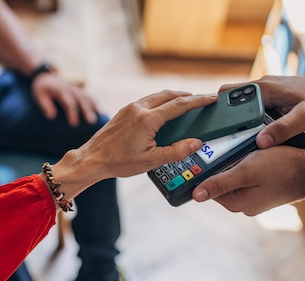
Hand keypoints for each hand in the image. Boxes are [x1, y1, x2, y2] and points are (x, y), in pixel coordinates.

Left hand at [32, 73, 98, 126]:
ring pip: (88, 97)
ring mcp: (78, 89)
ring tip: (101, 117)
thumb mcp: (39, 96)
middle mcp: (72, 89)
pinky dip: (97, 104)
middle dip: (87, 110)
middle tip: (91, 122)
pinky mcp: (81, 91)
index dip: (72, 112)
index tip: (74, 124)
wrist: (46, 76)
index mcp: (61, 90)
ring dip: (95, 107)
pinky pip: (91, 97)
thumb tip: (51, 117)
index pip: (69, 101)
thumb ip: (45, 105)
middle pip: (82, 99)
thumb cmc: (42, 89)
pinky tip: (102, 113)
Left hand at [50, 90, 217, 198]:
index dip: (198, 100)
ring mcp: (130, 108)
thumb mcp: (151, 161)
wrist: (92, 159)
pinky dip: (161, 101)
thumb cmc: (119, 162)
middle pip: (169, 95)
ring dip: (173, 97)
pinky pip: (148, 100)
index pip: (180, 104)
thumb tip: (196, 143)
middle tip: (201, 100)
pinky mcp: (124, 111)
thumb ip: (176, 152)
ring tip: (186, 103)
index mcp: (147, 119)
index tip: (211, 98)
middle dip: (188, 95)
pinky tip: (164, 110)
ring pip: (158, 96)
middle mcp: (139, 108)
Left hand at [191, 145, 304, 215]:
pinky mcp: (264, 191)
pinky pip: (248, 178)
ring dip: (236, 164)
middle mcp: (244, 205)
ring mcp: (255, 199)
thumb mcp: (246, 172)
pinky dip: (248, 166)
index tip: (208, 155)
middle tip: (230, 149)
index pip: (209, 188)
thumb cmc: (282, 169)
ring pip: (235, 179)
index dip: (206, 171)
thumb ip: (220, 183)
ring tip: (246, 151)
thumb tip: (196, 196)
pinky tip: (255, 156)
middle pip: (221, 183)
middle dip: (222, 166)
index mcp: (236, 204)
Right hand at [220, 73, 304, 147]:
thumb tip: (260, 142)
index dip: (217, 109)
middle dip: (222, 118)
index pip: (228, 93)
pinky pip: (252, 112)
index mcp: (264, 88)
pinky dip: (247, 124)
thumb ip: (283, 129)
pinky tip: (250, 139)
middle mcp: (262, 88)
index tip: (212, 127)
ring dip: (235, 123)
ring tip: (231, 142)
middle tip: (219, 138)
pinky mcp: (272, 101)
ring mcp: (267, 94)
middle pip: (230, 102)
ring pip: (240, 108)